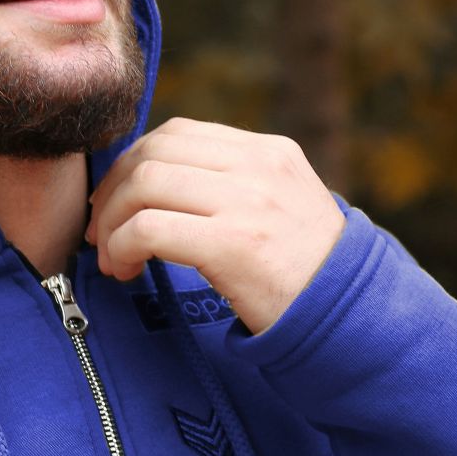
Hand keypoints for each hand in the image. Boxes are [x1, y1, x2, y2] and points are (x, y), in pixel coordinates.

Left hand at [85, 117, 345, 333]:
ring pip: (144, 185)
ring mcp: (248, 202)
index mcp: (270, 152)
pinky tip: (125, 270)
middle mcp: (259, 167)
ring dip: (112, 223)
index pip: (179, 133)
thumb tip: (156, 184)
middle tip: (102, 232)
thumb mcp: (285, 208)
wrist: (354, 321)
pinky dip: (121, 247)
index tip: (118, 202)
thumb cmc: (308, 276)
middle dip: (113, 191)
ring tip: (113, 258)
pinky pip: (147, 229)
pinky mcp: (233, 244)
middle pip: (153, 152)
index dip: (134, 164)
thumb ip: (234, 185)